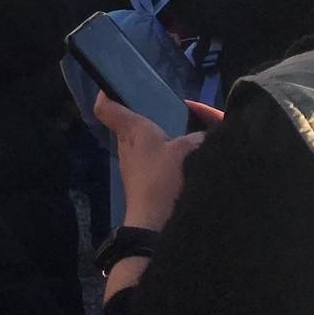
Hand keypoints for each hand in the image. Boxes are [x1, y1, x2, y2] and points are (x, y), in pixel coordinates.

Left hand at [94, 92, 208, 229]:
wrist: (158, 226)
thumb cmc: (164, 180)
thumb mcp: (188, 151)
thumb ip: (200, 138)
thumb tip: (206, 137)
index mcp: (132, 131)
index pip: (107, 108)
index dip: (107, 95)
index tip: (112, 88)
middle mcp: (130, 145)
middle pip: (136, 123)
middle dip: (158, 115)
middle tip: (186, 112)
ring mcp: (137, 166)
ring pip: (152, 143)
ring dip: (172, 138)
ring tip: (201, 132)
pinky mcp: (149, 184)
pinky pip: (162, 161)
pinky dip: (176, 157)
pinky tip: (198, 159)